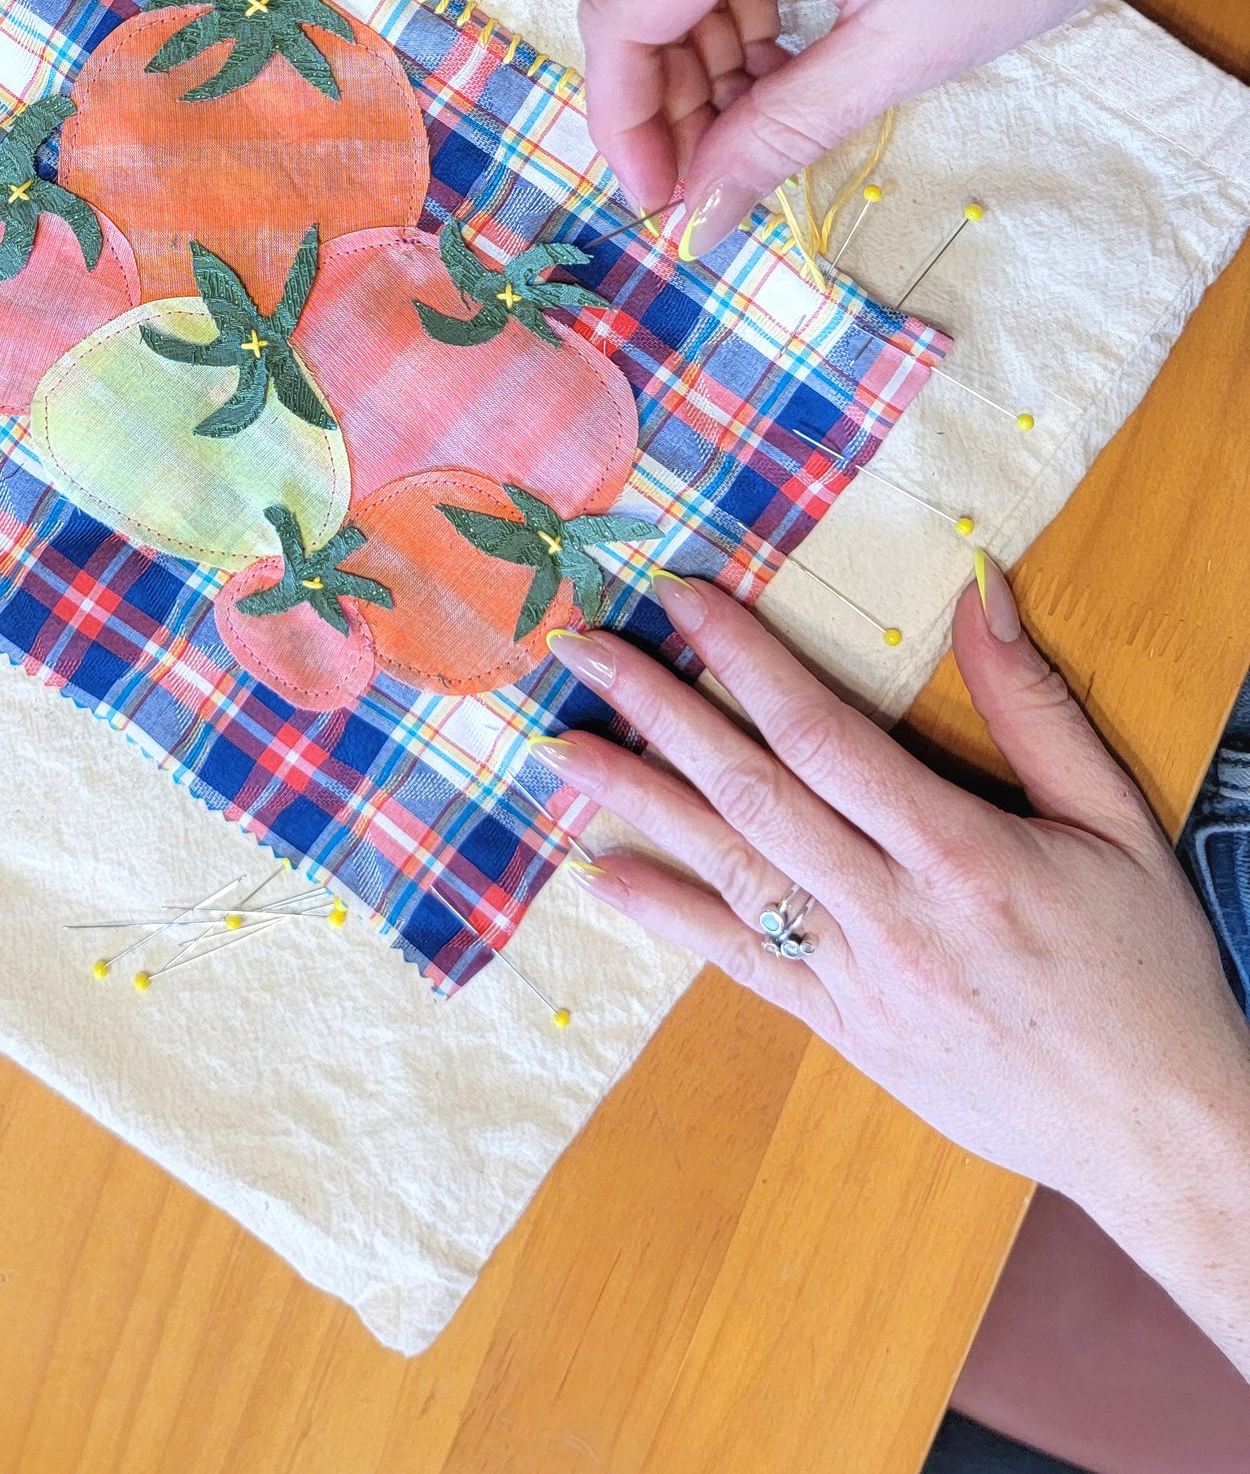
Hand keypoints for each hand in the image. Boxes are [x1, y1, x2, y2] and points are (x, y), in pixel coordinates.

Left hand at [538, 562, 1249, 1377]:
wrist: (1162, 1134)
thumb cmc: (1146, 968)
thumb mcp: (1114, 823)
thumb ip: (1036, 708)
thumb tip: (979, 591)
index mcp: (962, 854)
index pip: (823, 735)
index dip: (743, 659)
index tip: (681, 598)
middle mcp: (894, 916)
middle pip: (751, 793)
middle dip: (658, 711)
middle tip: (583, 650)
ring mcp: (860, 981)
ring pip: (729, 874)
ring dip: (639, 805)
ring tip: (562, 750)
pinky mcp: (845, 1032)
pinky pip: (742, 966)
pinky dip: (671, 918)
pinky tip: (607, 878)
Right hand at [577, 0, 1249, 255]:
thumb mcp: (907, 51)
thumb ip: (783, 133)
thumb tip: (698, 218)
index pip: (626, 13)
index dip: (624, 121)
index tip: (658, 201)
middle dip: (672, 103)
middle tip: (709, 189)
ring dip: (714, 65)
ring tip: (761, 135)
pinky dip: (752, 15)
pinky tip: (788, 70)